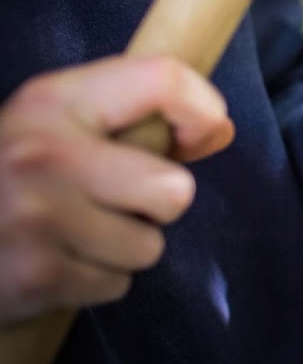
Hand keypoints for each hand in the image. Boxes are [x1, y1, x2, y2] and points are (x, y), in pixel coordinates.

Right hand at [0, 56, 232, 325]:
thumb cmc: (5, 175)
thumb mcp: (57, 124)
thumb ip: (138, 119)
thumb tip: (220, 130)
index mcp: (52, 100)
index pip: (163, 79)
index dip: (202, 110)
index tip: (198, 136)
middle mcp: (44, 152)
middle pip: (175, 190)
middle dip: (154, 205)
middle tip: (108, 201)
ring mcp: (37, 216)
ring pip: (149, 246)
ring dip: (120, 248)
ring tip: (72, 233)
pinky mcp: (36, 274)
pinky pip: (116, 284)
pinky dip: (92, 280)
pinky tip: (53, 261)